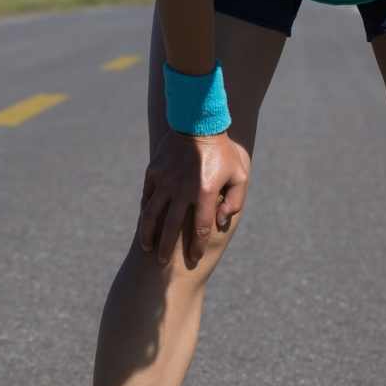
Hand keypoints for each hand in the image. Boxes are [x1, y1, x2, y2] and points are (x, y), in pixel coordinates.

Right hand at [137, 129, 250, 269]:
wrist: (198, 120)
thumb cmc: (223, 151)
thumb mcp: (239, 174)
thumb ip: (235, 201)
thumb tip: (221, 222)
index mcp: (205, 192)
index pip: (200, 228)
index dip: (196, 246)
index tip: (193, 259)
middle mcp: (182, 189)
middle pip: (171, 227)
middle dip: (167, 249)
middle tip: (163, 264)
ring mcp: (165, 181)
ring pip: (152, 214)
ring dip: (149, 234)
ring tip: (147, 248)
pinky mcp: (154, 172)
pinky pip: (148, 197)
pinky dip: (146, 212)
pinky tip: (146, 223)